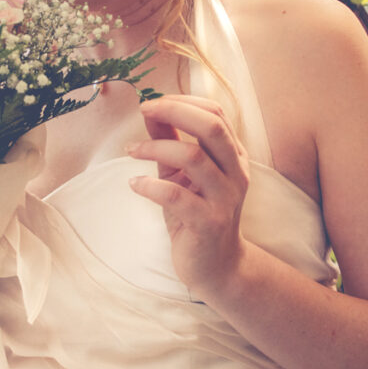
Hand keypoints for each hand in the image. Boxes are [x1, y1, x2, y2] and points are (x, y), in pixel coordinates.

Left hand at [127, 95, 249, 298]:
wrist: (216, 267)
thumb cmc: (196, 214)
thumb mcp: (181, 174)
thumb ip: (170, 141)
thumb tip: (150, 111)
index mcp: (233, 155)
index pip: (216, 113)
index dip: (183, 102)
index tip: (152, 103)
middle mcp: (236, 172)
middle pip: (212, 126)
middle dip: (174, 111)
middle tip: (144, 111)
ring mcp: (225, 198)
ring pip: (193, 157)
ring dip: (155, 147)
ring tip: (131, 150)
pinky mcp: (208, 223)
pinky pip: (176, 196)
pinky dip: (150, 185)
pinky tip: (135, 184)